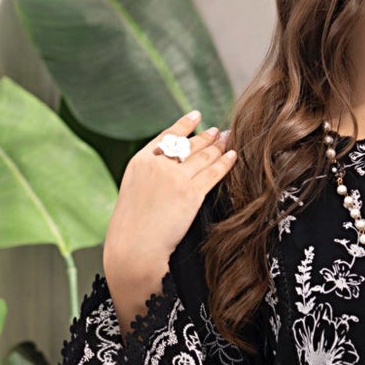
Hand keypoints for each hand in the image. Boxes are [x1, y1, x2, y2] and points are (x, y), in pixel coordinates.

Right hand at [104, 110, 237, 336]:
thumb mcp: (133, 192)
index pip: (166, 136)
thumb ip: (149, 176)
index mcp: (140, 162)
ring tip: (228, 139)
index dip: (184, 125)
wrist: (134, 248)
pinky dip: (225, 162)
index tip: (196, 116)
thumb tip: (168, 170)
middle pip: (188, 145)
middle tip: (219, 131)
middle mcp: (158, 165)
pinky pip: (213, 172)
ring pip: (202, 156)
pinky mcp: (191, 193)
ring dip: (218, 145)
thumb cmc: (132, 229)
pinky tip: (233, 156)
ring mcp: (175, 177)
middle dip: (206, 136)